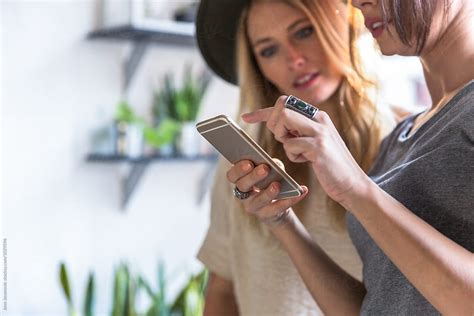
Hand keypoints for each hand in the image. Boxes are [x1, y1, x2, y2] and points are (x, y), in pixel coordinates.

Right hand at [226, 159, 307, 227]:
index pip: (232, 175)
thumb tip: (275, 164)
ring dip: (268, 192)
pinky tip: (302, 191)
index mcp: (241, 180)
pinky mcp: (266, 215)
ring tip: (278, 185)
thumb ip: (272, 165)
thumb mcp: (272, 171)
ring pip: (258, 200)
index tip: (248, 163)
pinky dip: (290, 200)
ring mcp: (253, 207)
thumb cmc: (272, 182)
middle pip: (242, 186)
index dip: (238, 169)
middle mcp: (243, 194)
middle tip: (264, 168)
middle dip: (253, 177)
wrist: (278, 207)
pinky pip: (277, 208)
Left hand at [241, 96, 369, 207]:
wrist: (353, 184)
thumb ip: (299, 131)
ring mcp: (320, 131)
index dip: (263, 111)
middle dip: (274, 125)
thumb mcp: (314, 142)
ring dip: (283, 139)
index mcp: (317, 116)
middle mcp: (319, 118)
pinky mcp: (319, 147)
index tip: (246, 117)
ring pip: (284, 119)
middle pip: (281, 106)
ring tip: (298, 151)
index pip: (285, 103)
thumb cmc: (330, 166)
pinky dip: (293, 155)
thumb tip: (276, 122)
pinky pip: (290, 144)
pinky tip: (308, 161)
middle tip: (284, 140)